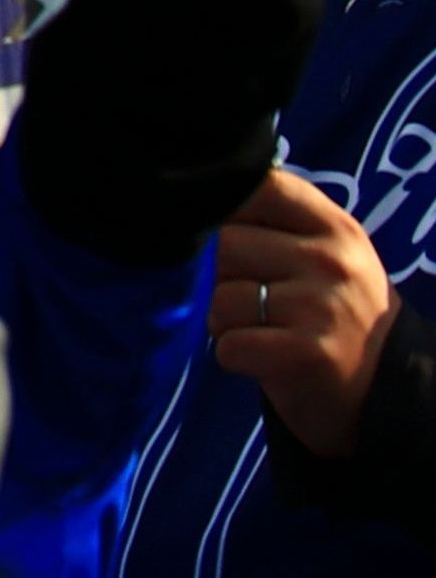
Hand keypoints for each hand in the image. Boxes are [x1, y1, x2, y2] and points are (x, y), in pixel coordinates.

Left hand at [216, 167, 395, 457]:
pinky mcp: (307, 353)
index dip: (228, 211)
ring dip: (227, 323)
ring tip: (267, 332)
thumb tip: (196, 200)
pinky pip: (228, 344)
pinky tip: (267, 360)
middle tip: (260, 303)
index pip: (258, 186)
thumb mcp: (324, 255)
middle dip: (225, 278)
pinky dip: (235, 357)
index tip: (234, 237)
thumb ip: (273, 222)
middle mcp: (331, 260)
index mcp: (335, 227)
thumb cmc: (331, 314)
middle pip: (225, 245)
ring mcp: (321, 306)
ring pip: (220, 299)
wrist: (382, 391)